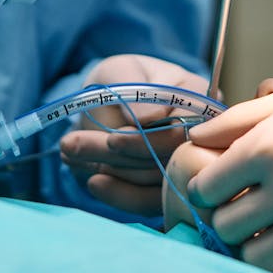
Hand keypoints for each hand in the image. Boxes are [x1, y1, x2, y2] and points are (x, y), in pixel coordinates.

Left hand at [60, 54, 213, 216]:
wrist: (118, 99)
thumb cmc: (124, 78)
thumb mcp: (123, 70)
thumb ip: (136, 86)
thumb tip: (149, 118)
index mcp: (200, 99)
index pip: (183, 129)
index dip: (147, 140)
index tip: (111, 140)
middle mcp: (203, 136)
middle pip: (168, 159)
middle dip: (118, 156)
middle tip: (70, 146)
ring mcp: (188, 166)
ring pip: (155, 183)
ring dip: (111, 174)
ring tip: (69, 155)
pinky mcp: (170, 189)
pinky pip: (150, 202)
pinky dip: (119, 195)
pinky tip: (91, 182)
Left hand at [165, 137, 272, 272]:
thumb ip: (240, 119)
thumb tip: (197, 134)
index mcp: (267, 146)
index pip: (206, 186)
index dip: (207, 185)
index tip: (219, 183)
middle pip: (225, 225)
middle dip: (227, 215)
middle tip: (243, 204)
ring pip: (253, 257)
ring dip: (254, 243)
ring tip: (269, 226)